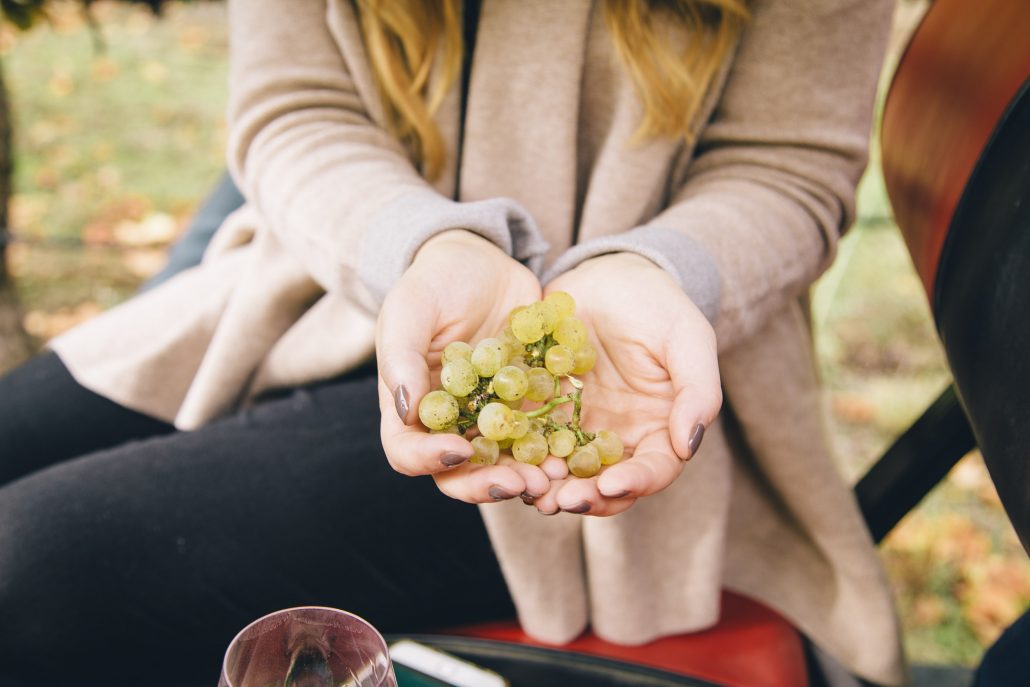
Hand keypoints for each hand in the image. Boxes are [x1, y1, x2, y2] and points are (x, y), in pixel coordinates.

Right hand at [376, 230, 550, 503]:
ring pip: (502, 463)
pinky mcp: (527, 406)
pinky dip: (555, 448)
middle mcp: (449, 423)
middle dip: (486, 484)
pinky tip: (574, 451)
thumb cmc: (433, 283)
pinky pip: (540, 435)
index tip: (459, 451)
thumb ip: (402, 355)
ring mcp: (490, 418)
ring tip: (550, 478)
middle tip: (518, 484)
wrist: (481, 262)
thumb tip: (406, 409)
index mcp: (410, 407)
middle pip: (458, 473)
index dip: (429, 459)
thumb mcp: (411, 309)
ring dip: (524, 476)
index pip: (407, 451)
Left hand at [532, 253, 722, 516]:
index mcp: (659, 428)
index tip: (610, 485)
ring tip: (531, 491)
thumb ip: (697, 390)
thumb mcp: (687, 338)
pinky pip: (529, 439)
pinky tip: (502, 460)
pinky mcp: (542, 410)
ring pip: (564, 471)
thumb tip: (688, 444)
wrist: (608, 275)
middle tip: (560, 501)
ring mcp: (577, 427)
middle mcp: (618, 438)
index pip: (654, 469)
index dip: (635, 482)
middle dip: (584, 497)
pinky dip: (518, 455)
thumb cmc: (657, 304)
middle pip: (605, 483)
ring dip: (548, 486)